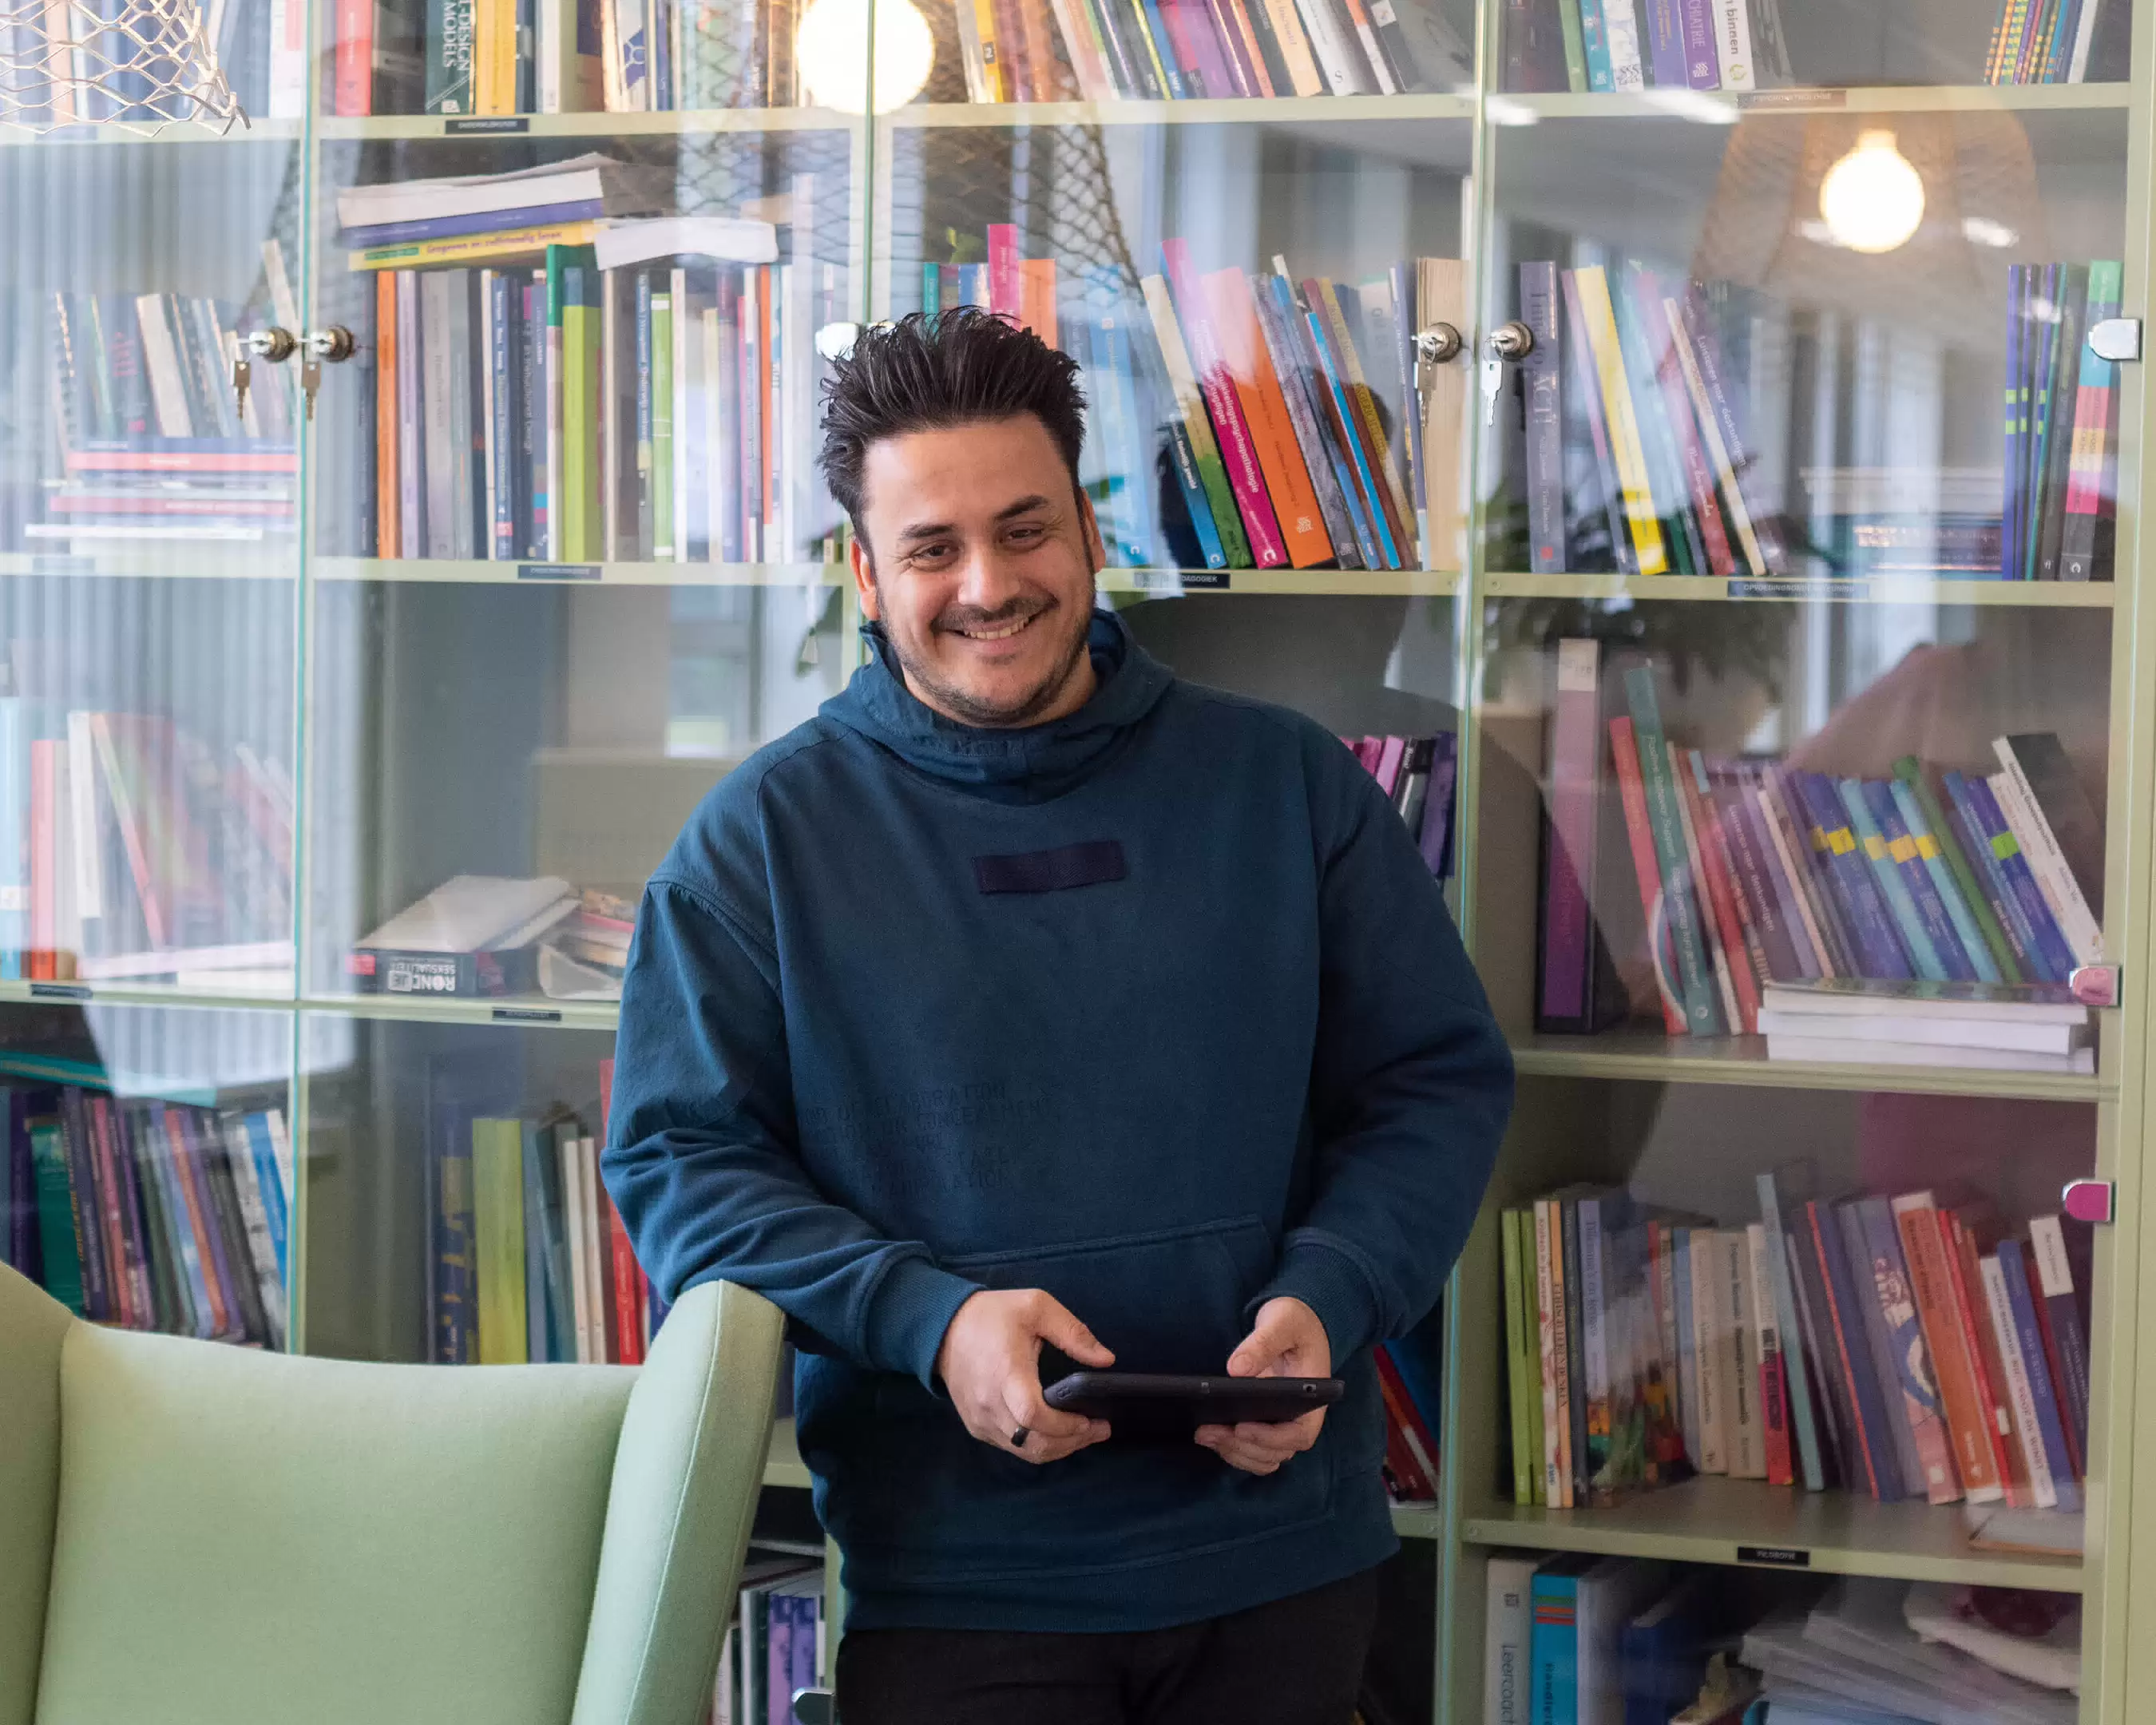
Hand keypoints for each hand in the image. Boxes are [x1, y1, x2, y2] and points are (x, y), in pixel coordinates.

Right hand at [934, 1289, 1114, 1464]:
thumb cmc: (993, 1315)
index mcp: (1006, 1373)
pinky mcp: (977, 1426)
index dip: (1065, 1426)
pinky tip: (1056, 1433)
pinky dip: (1037, 1446)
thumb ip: (1073, 1332)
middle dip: (1071, 1443)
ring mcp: (981, 1420)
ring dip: (1057, 1448)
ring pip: (1024, 1451)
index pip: (1033, 1415)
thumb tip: (1107, 1360)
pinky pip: (1011, 1447)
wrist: (944, 1328)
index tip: (1091, 1420)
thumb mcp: (1037, 1306)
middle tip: (1099, 1429)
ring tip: (1083, 1434)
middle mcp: (990, 1403)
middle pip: (1033, 1443)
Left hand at [1197, 1296, 1329, 1475]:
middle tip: (1207, 1431)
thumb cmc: (1295, 1321)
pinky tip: (1209, 1434)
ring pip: (1262, 1457)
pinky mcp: (1265, 1423)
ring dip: (1234, 1452)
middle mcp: (1300, 1418)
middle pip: (1276, 1452)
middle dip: (1242, 1447)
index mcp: (1313, 1399)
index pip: (1299, 1435)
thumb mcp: (1283, 1322)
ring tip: (1203, 1433)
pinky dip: (1232, 1449)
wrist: (1294, 1322)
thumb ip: (1263, 1343)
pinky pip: (1252, 1450)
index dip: (1271, 1439)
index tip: (1241, 1427)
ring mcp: (1282, 1424)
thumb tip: (1236, 1370)